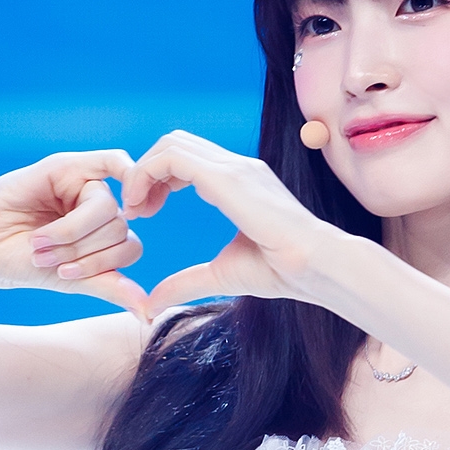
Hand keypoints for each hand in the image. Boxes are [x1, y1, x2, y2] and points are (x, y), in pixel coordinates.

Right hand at [0, 150, 150, 315]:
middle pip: (120, 229)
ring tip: (38, 240)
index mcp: (102, 235)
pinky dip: (122, 173)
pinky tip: (108, 188)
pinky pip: (111, 162)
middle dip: (81, 251)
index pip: (130, 248)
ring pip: (107, 209)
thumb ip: (111, 287)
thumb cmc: (19, 264)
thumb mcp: (71, 280)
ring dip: (70, 232)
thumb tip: (150, 313)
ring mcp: (81, 185)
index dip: (102, 265)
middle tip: (44, 256)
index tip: (64, 275)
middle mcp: (96, 209)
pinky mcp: (65, 166)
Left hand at [62, 132, 335, 311]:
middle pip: (174, 144)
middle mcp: (235, 167)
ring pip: (171, 144)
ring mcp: (234, 167)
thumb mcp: (221, 275)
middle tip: (135, 212)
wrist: (314, 267)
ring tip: (135, 210)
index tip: (143, 214)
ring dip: (143, 172)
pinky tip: (142, 207)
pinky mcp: (228, 177)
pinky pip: (173, 158)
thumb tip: (152, 305)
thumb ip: (186, 283)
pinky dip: (147, 174)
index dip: (155, 180)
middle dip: (145, 172)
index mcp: (237, 182)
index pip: (185, 160)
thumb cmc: (282, 271)